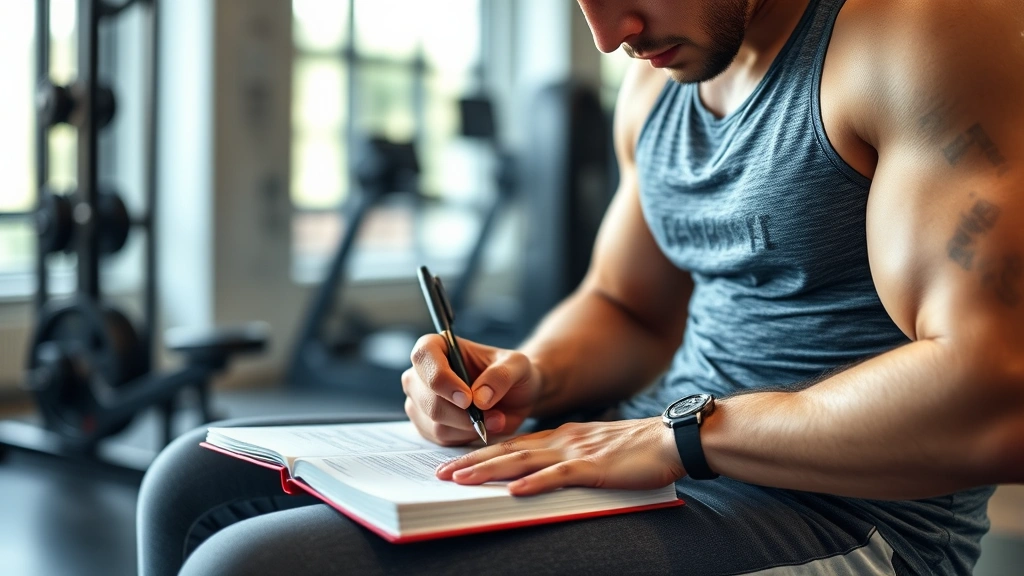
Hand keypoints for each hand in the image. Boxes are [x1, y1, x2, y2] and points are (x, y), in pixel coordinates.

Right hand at [403, 335, 541, 445]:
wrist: (515, 397)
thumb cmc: (511, 373)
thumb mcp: (518, 366)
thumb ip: (501, 376)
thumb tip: (479, 399)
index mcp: (439, 347)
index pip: (424, 356)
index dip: (441, 378)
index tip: (467, 398)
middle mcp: (422, 372)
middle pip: (426, 396)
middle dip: (461, 413)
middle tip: (493, 415)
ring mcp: (420, 400)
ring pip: (434, 422)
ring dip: (468, 426)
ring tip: (494, 419)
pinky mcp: (426, 424)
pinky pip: (440, 438)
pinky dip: (465, 437)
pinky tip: (480, 426)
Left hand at [435, 418, 685, 495]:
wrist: (672, 439)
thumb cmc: (636, 450)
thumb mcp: (593, 450)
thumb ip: (567, 459)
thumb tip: (538, 475)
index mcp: (561, 436)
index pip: (512, 445)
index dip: (481, 454)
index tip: (454, 463)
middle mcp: (562, 440)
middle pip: (508, 451)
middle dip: (472, 462)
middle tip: (440, 473)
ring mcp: (577, 452)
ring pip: (524, 461)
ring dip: (490, 471)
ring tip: (462, 479)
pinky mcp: (595, 467)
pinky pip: (560, 475)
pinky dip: (535, 483)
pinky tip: (514, 491)